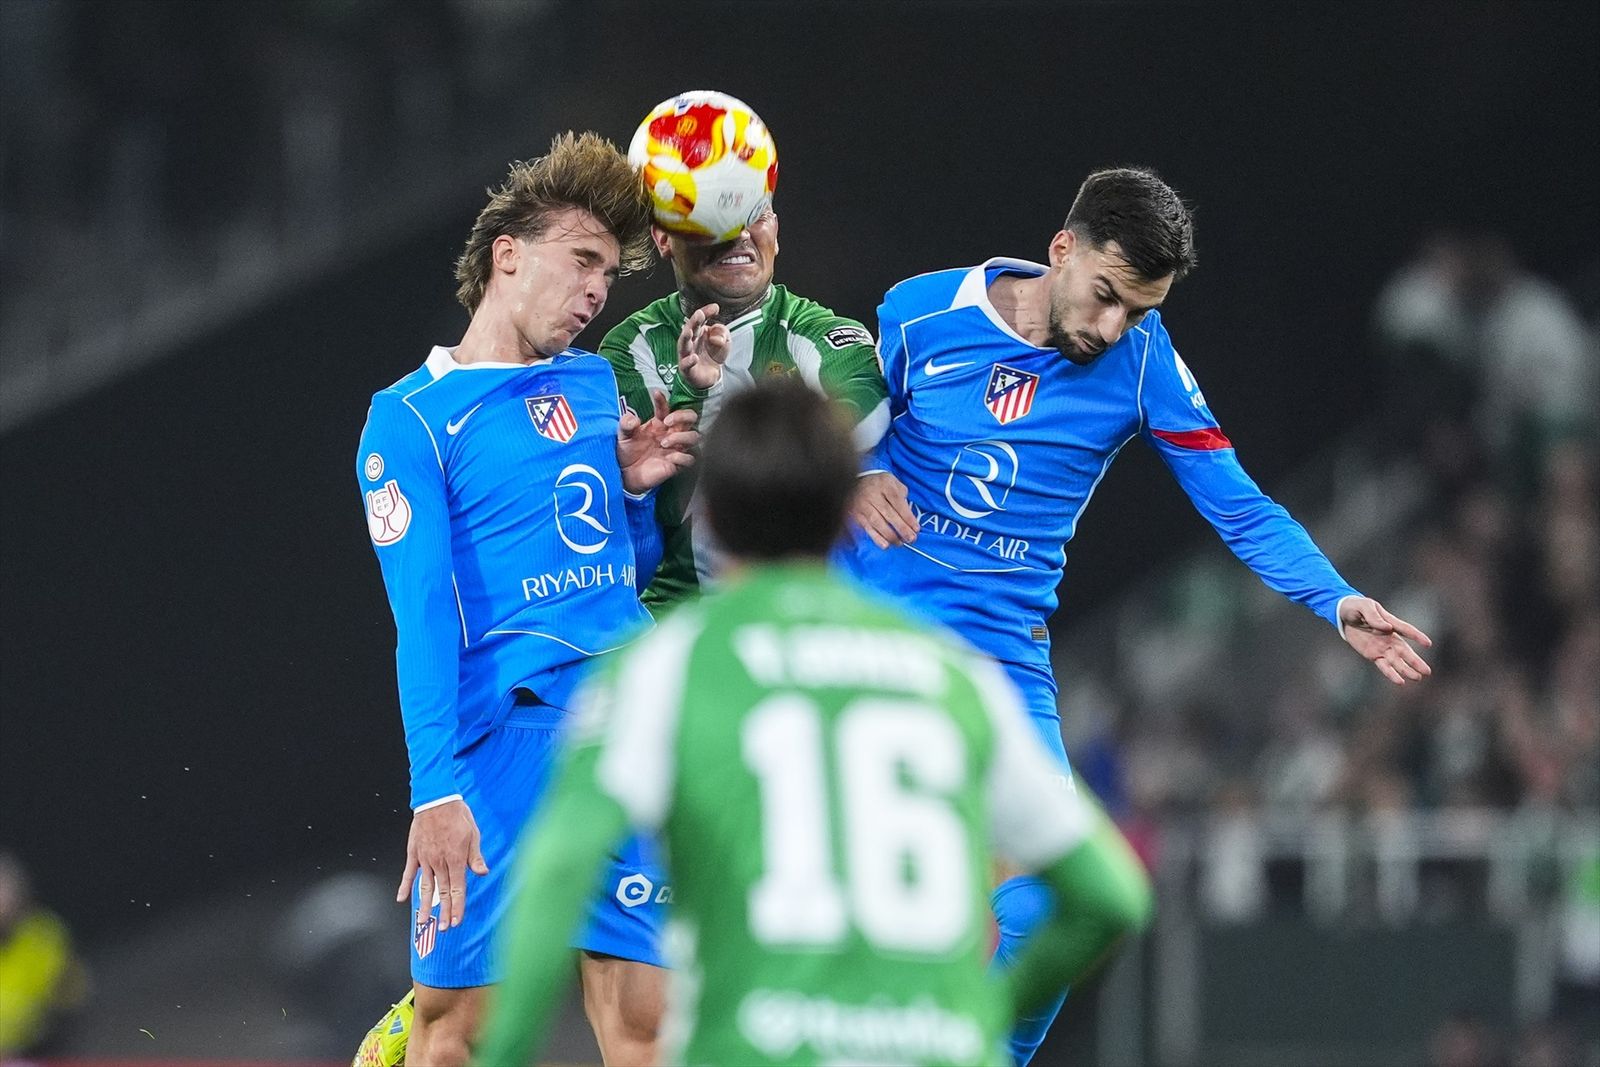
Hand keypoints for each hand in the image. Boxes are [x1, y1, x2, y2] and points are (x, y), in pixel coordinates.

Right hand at [396, 798, 488, 928]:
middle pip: (442, 892)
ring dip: (424, 906)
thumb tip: (483, 873)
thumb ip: (476, 856)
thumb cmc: (458, 814)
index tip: (457, 921)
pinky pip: (409, 872)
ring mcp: (425, 858)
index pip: (458, 889)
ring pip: (425, 887)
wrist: (436, 798)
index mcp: (456, 858)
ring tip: (422, 922)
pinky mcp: (414, 852)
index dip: (458, 907)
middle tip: (444, 929)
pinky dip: (404, 886)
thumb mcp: (473, 833)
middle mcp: (439, 862)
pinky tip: (400, 899)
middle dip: (444, 912)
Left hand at [617, 390, 698, 492]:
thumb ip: (626, 424)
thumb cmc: (627, 452)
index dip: (663, 400)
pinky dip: (682, 457)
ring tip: (664, 443)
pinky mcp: (676, 465)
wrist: (625, 475)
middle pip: (690, 418)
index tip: (656, 393)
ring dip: (682, 437)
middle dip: (683, 416)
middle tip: (667, 422)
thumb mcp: (623, 436)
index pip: (666, 408)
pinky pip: (689, 459)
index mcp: (659, 424)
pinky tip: (669, 458)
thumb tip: (634, 418)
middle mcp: (671, 434)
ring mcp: (675, 448)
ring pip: (694, 437)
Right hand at [678, 302, 730, 390]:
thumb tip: (715, 333)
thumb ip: (722, 332)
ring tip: (690, 331)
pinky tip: (694, 357)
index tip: (715, 308)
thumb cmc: (714, 355)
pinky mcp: (687, 370)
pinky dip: (689, 361)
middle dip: (694, 321)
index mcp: (698, 332)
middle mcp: (690, 342)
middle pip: (689, 329)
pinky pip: (686, 365)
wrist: (712, 377)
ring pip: (683, 345)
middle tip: (699, 313)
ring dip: (685, 337)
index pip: (700, 320)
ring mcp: (686, 355)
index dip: (706, 313)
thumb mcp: (724, 340)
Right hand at [851, 472, 917, 547]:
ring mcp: (863, 505)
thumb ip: (903, 496)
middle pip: (889, 513)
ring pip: (878, 523)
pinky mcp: (856, 515)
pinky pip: (867, 528)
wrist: (855, 483)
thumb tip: (908, 515)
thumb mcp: (893, 482)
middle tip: (911, 539)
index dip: (908, 517)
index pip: (898, 502)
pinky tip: (885, 545)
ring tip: (900, 543)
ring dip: (890, 536)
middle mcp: (872, 494)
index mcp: (885, 484)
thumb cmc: (880, 485)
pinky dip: (876, 538)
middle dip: (902, 528)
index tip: (916, 528)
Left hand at [1339, 596, 1433, 684]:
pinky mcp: (1373, 655)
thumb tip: (1387, 628)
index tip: (1428, 644)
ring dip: (1407, 670)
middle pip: (1405, 651)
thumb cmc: (1355, 607)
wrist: (1342, 615)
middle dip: (1415, 661)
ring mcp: (1382, 647)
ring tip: (1417, 678)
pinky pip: (1384, 666)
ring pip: (1397, 661)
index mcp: (1390, 622)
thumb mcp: (1364, 607)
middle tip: (1427, 671)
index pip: (1406, 630)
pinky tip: (1400, 682)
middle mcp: (1389, 637)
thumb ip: (1374, 617)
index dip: (1417, 636)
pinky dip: (1391, 674)